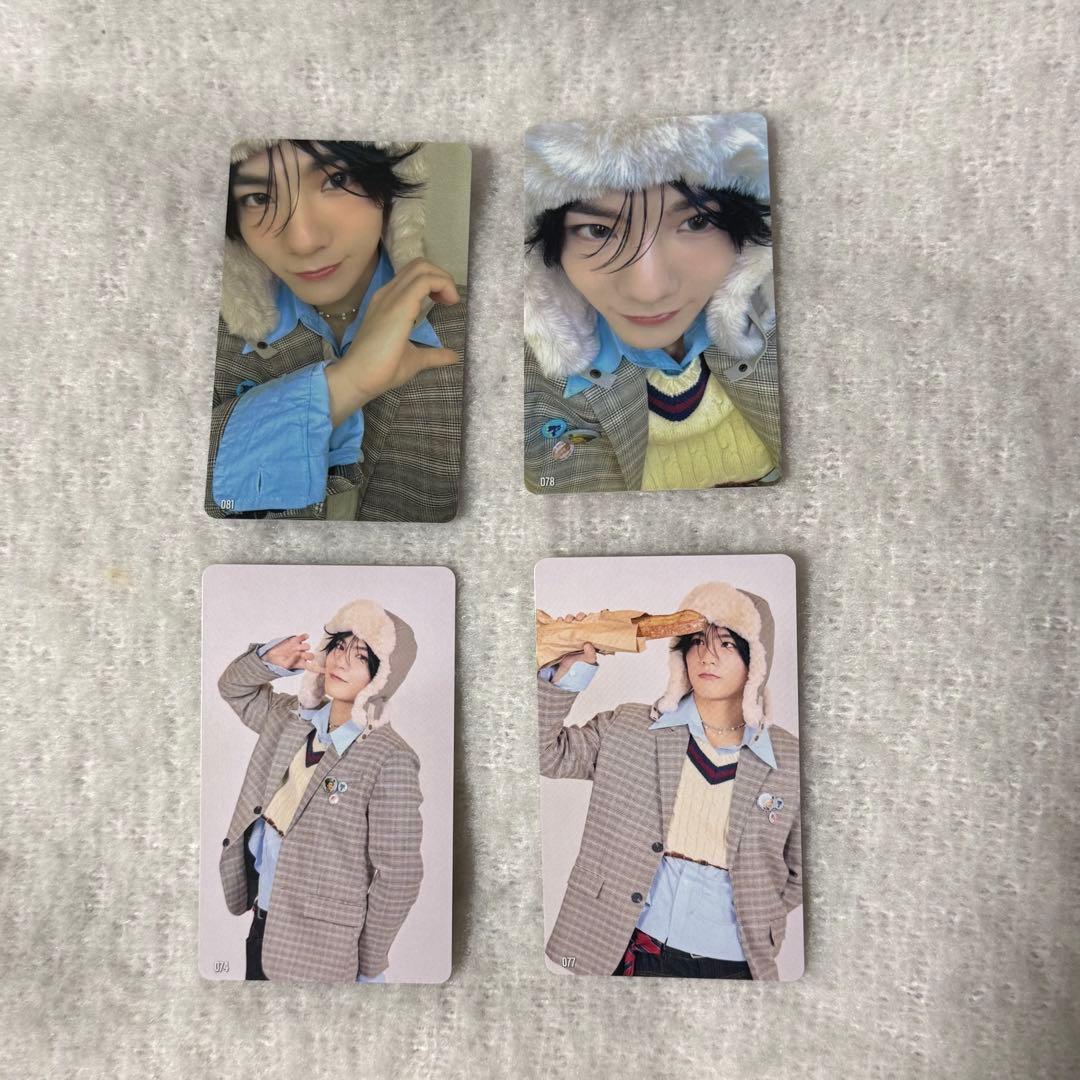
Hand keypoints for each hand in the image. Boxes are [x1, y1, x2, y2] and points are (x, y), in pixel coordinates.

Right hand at [263, 634, 319, 671]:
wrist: (271, 656)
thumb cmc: (279, 663)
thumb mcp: (285, 666)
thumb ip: (292, 661)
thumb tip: (297, 653)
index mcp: (301, 664)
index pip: (312, 667)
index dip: (319, 669)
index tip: (325, 671)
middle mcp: (302, 655)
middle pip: (311, 656)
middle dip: (308, 656)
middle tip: (300, 655)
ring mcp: (299, 647)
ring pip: (307, 646)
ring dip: (303, 647)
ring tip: (295, 648)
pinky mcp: (295, 640)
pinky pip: (304, 637)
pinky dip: (304, 637)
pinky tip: (303, 638)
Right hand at [325, 259, 460, 425]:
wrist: (359, 378)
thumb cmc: (381, 369)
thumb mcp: (414, 359)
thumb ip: (433, 354)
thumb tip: (452, 356)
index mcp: (389, 302)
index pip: (413, 276)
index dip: (434, 282)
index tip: (445, 302)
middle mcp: (388, 294)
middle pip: (419, 265)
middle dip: (441, 276)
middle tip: (449, 300)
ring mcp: (392, 297)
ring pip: (422, 268)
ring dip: (443, 279)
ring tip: (451, 301)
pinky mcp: (399, 305)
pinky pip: (425, 281)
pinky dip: (442, 285)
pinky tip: (449, 302)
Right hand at [551, 612, 598, 682]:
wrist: (562, 672)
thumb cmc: (577, 666)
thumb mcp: (586, 661)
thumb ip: (590, 655)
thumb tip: (588, 645)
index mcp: (586, 638)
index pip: (588, 625)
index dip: (588, 620)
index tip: (584, 619)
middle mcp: (577, 635)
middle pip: (579, 621)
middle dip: (578, 617)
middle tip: (577, 619)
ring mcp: (568, 635)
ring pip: (569, 621)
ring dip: (568, 618)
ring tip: (567, 621)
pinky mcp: (559, 636)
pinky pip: (558, 626)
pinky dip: (558, 622)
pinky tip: (559, 622)